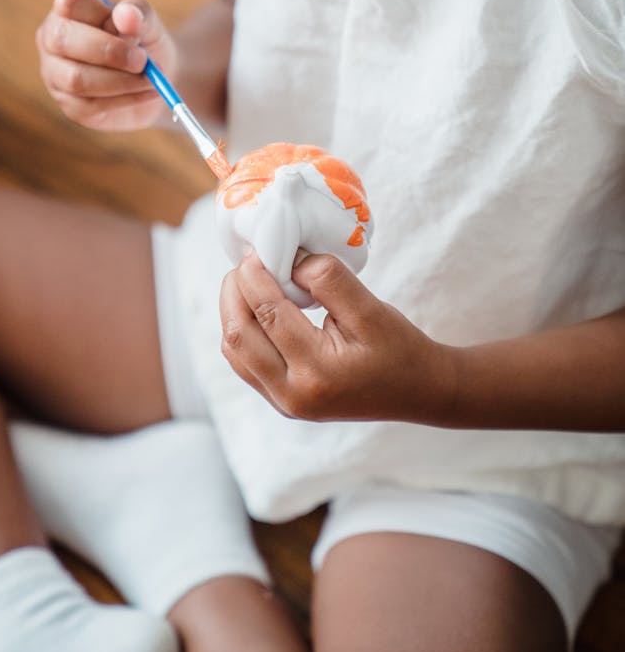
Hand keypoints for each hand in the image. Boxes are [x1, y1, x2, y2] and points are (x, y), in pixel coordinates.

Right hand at [36, 0, 176, 131]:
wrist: (156, 78)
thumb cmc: (144, 40)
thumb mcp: (149, 22)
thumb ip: (138, 14)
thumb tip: (126, 14)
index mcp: (69, 9)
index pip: (70, 1)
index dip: (101, 12)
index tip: (133, 25)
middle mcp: (52, 39)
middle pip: (62, 40)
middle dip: (109, 51)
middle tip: (143, 59)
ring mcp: (56, 74)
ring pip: (76, 78)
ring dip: (121, 80)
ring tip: (151, 78)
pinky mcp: (71, 106)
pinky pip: (92, 106)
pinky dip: (127, 99)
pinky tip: (147, 92)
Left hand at [220, 251, 456, 422]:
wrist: (418, 391)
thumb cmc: (399, 348)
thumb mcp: (371, 309)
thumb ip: (329, 281)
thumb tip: (290, 261)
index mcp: (317, 372)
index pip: (267, 314)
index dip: (254, 275)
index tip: (258, 248)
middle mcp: (292, 395)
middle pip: (238, 335)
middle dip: (235, 291)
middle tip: (250, 261)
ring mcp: (284, 403)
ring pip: (234, 351)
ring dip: (233, 310)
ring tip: (251, 280)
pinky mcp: (282, 401)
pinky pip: (245, 362)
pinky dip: (244, 329)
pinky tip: (259, 306)